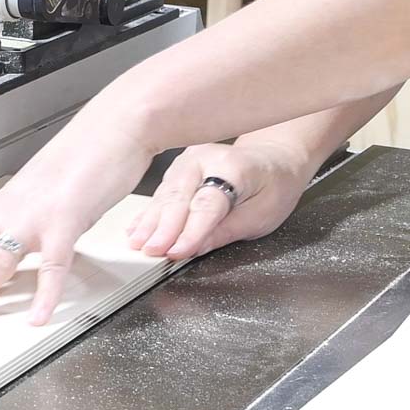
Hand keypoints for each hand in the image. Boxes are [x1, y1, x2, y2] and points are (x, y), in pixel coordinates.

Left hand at [0, 121, 155, 325]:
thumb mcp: (47, 189)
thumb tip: (20, 235)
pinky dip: (45, 293)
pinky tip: (38, 317)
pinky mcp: (67, 220)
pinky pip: (53, 264)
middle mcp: (13, 211)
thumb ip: (30, 215)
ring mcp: (38, 216)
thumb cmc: (86, 153)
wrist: (114, 124)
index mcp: (6, 204)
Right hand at [126, 138, 311, 260]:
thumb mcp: (263, 215)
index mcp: (235, 167)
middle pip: (179, 196)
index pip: (207, 204)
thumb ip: (228, 230)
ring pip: (166, 194)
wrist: (273, 160)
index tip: (176, 252)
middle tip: (151, 250)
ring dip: (150, 222)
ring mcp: (189, 160)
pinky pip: (161, 192)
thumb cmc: (274, 186)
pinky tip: (136, 228)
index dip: (190, 231)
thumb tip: (197, 247)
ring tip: (138, 243)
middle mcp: (207, 158)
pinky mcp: (179, 167)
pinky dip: (149, 213)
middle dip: (163, 227)